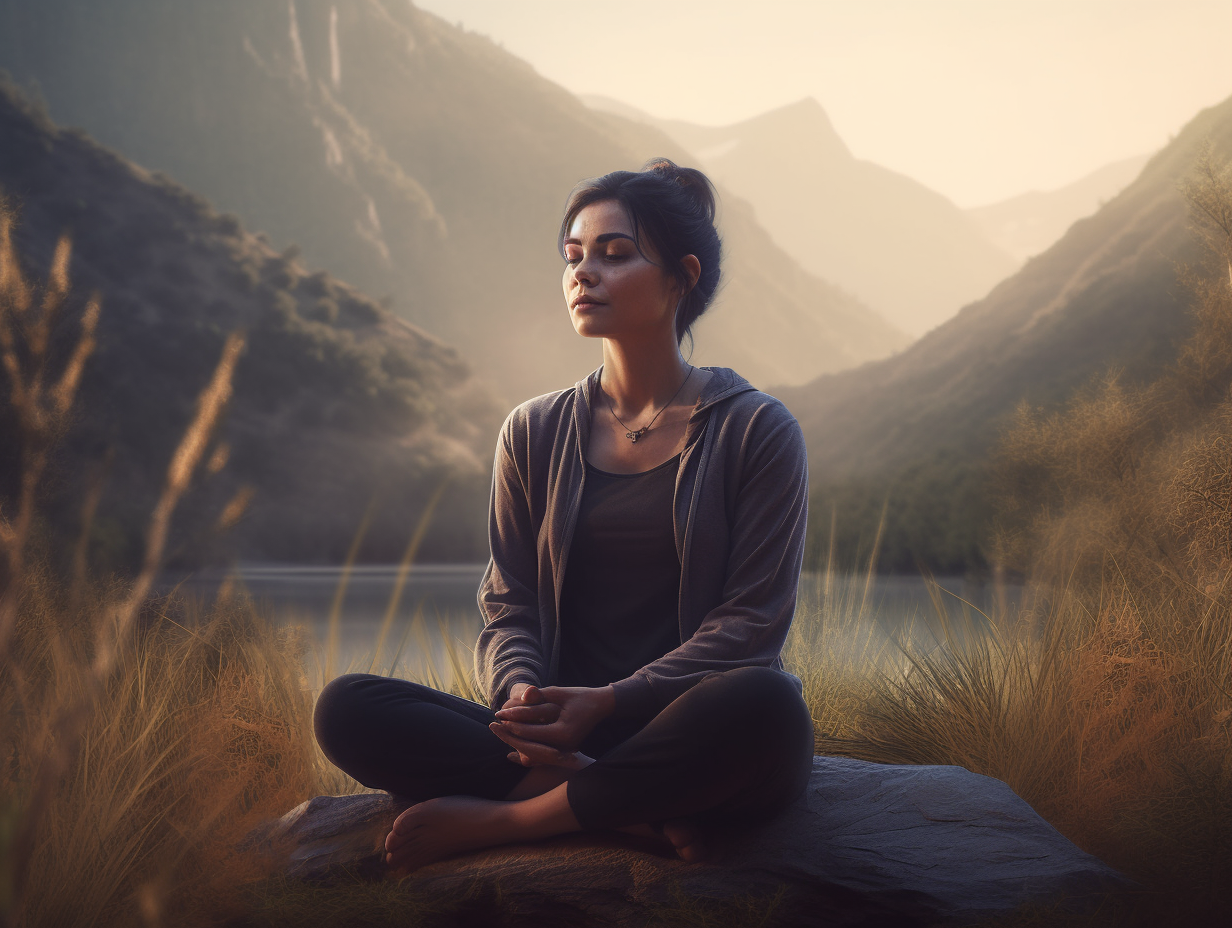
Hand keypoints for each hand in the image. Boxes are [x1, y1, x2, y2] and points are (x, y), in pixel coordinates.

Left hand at [489, 684, 613, 762]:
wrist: (600, 706)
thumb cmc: (580, 696)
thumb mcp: (557, 692)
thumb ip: (536, 697)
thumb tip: (514, 700)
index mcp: (564, 733)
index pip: (530, 732)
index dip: (512, 722)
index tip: (497, 714)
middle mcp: (564, 747)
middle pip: (529, 747)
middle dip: (509, 736)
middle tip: (493, 725)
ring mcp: (565, 752)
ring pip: (534, 756)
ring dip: (516, 746)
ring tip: (499, 735)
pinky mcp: (564, 753)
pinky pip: (541, 758)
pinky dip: (526, 754)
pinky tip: (511, 754)